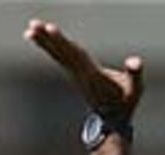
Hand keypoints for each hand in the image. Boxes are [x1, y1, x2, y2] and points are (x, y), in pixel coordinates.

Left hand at [24, 18, 144, 120]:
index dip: (62, 41)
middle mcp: (80, 73)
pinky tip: (37, 39)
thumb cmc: (125, 102)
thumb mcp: (135, 89)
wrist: (112, 120)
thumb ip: (135, 74)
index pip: (75, 54)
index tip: (49, 29)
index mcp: (92, 74)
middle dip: (48, 38)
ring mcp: (75, 74)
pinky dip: (48, 46)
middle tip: (32, 24)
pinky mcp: (74, 73)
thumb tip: (135, 61)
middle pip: (62, 52)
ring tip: (29, 28)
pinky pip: (59, 57)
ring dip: (43, 41)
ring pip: (58, 54)